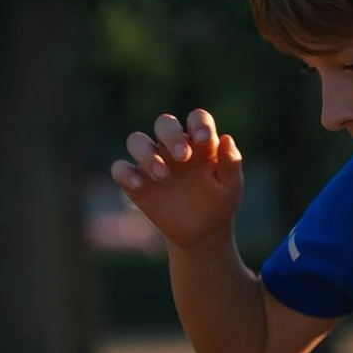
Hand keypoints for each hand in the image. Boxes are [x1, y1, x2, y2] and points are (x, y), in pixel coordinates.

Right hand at [111, 108, 244, 249]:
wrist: (202, 233)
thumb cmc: (219, 203)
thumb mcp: (231, 186)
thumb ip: (231, 163)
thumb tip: (226, 138)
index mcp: (199, 142)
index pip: (196, 119)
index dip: (198, 123)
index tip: (203, 139)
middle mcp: (172, 146)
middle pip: (164, 123)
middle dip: (171, 135)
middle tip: (182, 156)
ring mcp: (152, 162)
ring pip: (136, 141)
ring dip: (147, 153)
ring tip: (162, 175)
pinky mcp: (136, 182)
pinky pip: (121, 169)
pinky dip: (125, 174)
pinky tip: (139, 186)